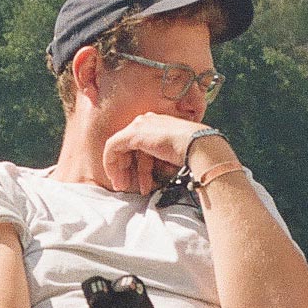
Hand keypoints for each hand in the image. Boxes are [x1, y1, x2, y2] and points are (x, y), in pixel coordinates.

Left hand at [101, 115, 222, 197]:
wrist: (196, 145)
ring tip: (121, 186)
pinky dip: (111, 163)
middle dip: (124, 168)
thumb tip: (157, 170)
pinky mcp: (132, 134)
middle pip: (128, 146)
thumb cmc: (191, 152)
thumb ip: (160, 157)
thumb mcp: (173, 154)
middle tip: (123, 185)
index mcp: (157, 124)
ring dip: (119, 169)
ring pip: (119, 148)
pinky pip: (112, 148)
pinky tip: (115, 177)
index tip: (135, 178)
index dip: (135, 162)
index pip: (139, 143)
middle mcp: (146, 121)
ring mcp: (139, 126)